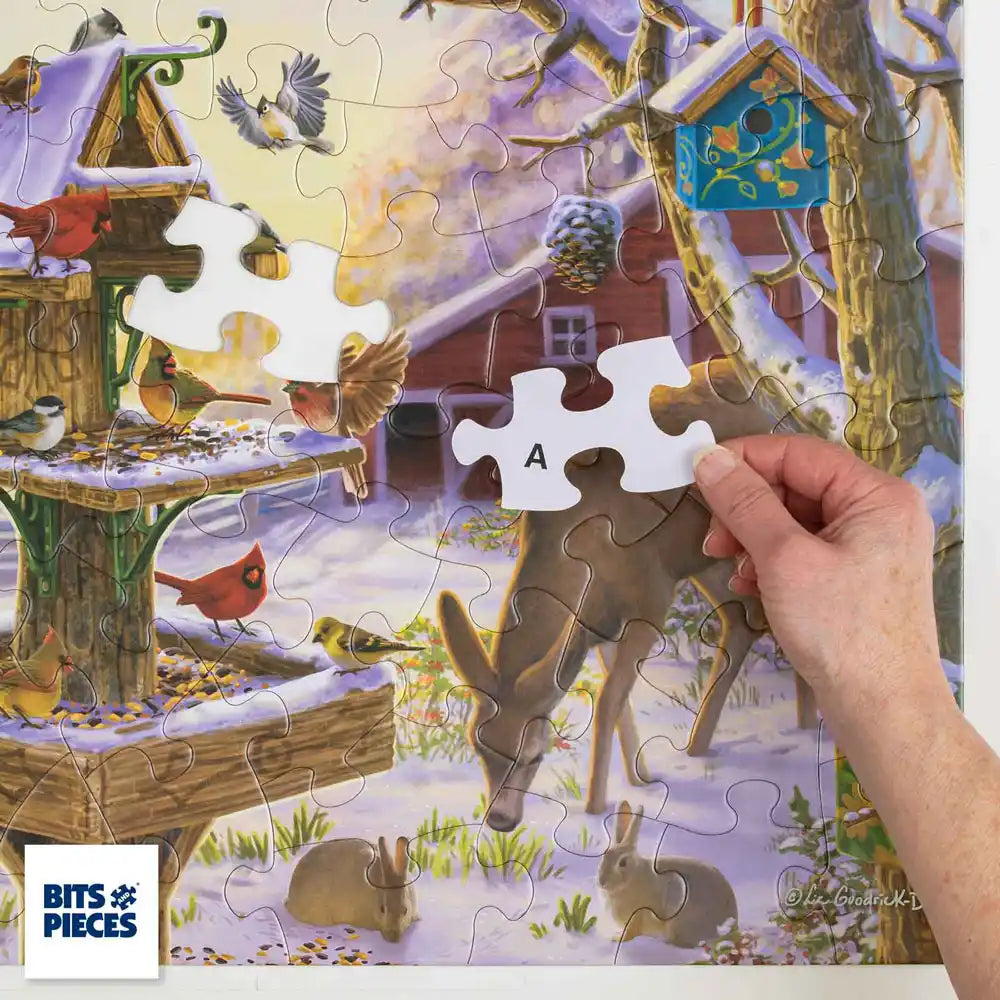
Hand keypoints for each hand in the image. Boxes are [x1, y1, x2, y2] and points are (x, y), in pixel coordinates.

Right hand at [692, 436, 942, 705]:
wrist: (883, 709)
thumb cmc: (842, 631)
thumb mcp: (783, 558)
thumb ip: (745, 503)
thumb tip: (709, 459)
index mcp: (877, 496)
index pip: (800, 454)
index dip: (746, 459)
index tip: (699, 471)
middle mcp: (880, 513)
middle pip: (797, 488)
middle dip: (748, 509)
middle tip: (713, 535)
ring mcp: (870, 548)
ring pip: (796, 522)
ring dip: (755, 540)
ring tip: (733, 568)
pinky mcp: (856, 578)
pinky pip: (805, 552)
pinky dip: (772, 563)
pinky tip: (751, 586)